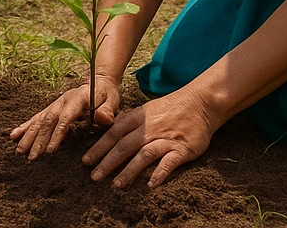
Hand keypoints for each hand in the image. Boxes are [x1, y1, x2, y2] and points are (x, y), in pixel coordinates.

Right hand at [10, 75, 121, 159]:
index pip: (65, 118)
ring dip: (28, 136)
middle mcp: (62, 100)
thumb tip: (102, 118)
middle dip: (38, 139)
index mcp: (77, 99)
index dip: (57, 134)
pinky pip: (36, 117)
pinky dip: (25, 126)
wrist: (99, 80)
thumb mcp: (112, 100)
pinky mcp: (52, 107)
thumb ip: (107, 110)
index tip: (49, 150)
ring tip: (19, 151)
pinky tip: (14, 135)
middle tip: (32, 157)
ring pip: (39, 120)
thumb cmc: (107, 94)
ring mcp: (55, 103)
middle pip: (48, 120)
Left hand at [80, 88, 217, 188]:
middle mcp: (149, 129)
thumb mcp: (146, 109)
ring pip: (143, 155)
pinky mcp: (182, 148)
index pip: (114, 133)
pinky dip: (160, 173)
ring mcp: (166, 138)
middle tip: (94, 177)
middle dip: (107, 162)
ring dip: (129, 171)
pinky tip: (151, 185)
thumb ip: (129, 120)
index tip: (86, 161)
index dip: (99, 148)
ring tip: (116, 185)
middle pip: (124, 146)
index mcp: (139, 118)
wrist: (201, 102)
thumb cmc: (171, 107)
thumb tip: (110, 127)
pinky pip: (169, 162)